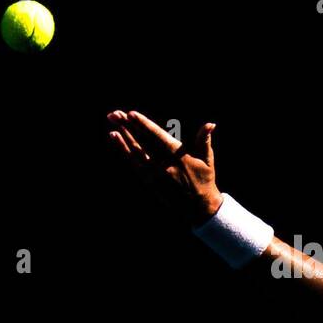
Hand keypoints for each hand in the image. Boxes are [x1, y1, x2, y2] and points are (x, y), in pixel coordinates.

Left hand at [107, 109, 222, 224]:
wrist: (199, 209)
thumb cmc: (204, 180)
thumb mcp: (207, 160)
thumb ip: (204, 140)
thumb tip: (210, 124)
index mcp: (178, 157)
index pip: (157, 137)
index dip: (143, 125)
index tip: (131, 114)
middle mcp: (164, 166)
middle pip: (142, 143)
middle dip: (127, 127)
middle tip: (114, 114)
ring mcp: (155, 175)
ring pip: (135, 153)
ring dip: (122, 137)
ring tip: (112, 123)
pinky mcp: (149, 182)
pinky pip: (134, 163)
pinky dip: (124, 150)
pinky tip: (116, 138)